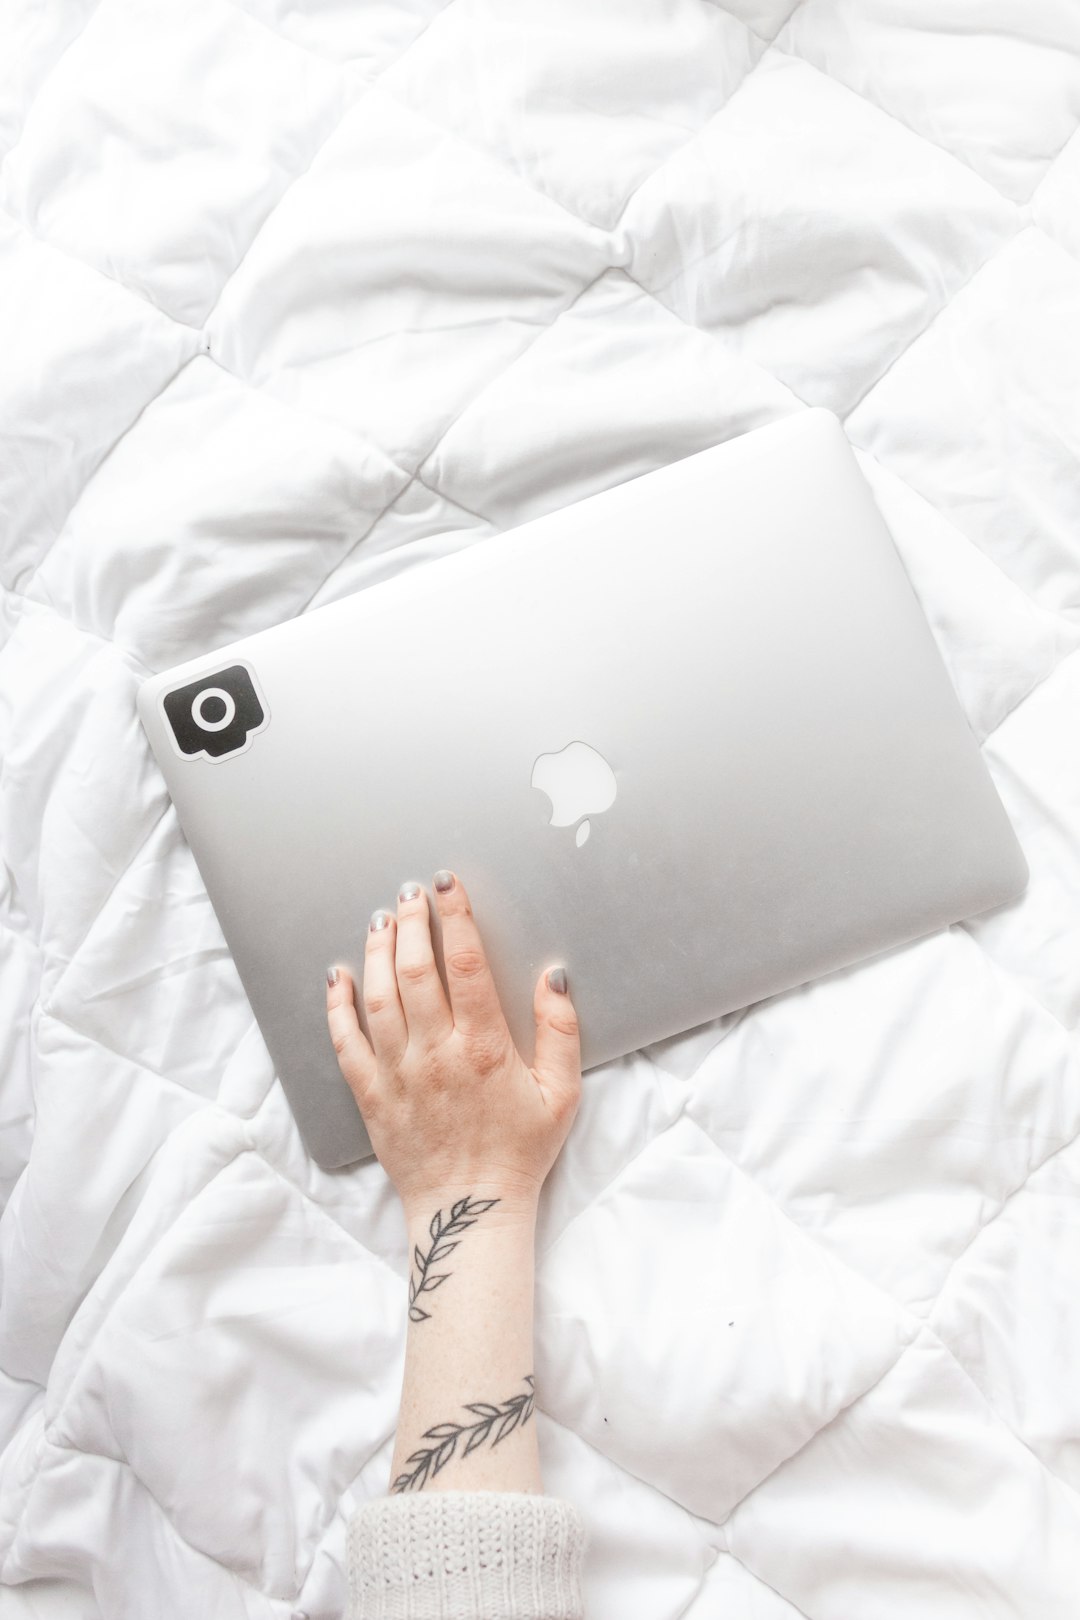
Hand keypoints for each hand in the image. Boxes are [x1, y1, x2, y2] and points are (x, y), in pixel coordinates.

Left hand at [325, 870, 581, 1217]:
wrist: (468, 1213)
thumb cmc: (519, 1153)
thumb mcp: (561, 1094)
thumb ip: (560, 1032)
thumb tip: (554, 977)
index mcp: (485, 1048)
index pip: (465, 965)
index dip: (454, 917)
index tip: (446, 885)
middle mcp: (436, 1054)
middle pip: (414, 970)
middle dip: (410, 921)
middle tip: (410, 892)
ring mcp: (399, 1074)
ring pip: (378, 997)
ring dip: (376, 951)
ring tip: (381, 920)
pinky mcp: (371, 1096)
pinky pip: (346, 1042)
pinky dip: (337, 1005)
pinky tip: (338, 976)